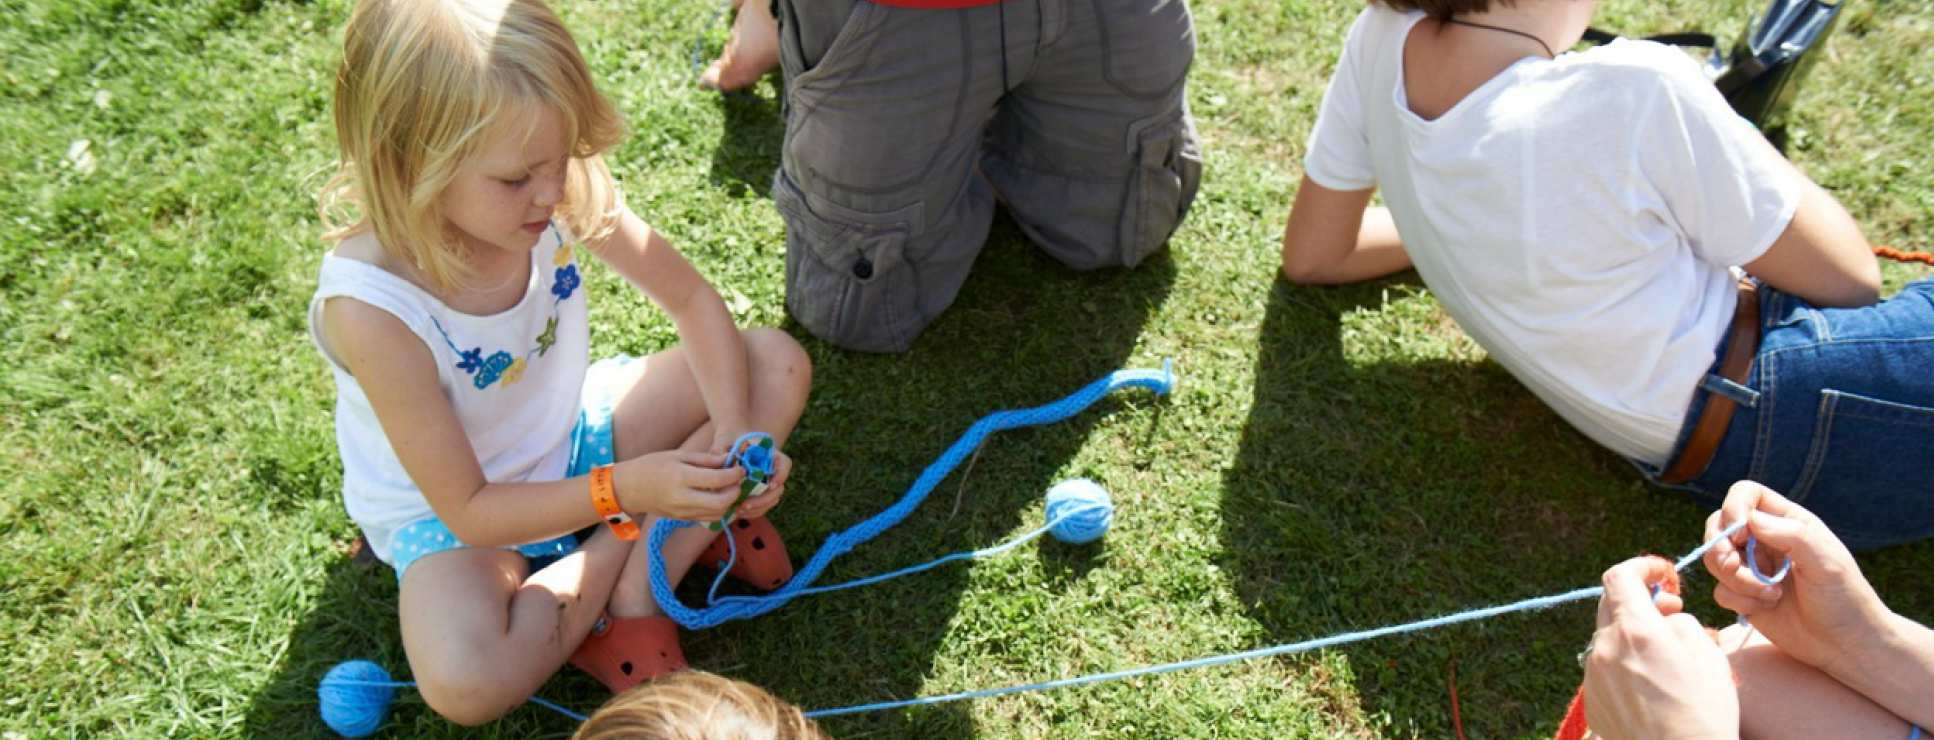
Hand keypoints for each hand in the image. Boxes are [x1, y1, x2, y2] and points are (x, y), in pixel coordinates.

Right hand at [614, 450, 745, 521]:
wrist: (627, 489)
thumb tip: (729, 460)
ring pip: (717, 514)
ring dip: (730, 503)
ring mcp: (683, 512)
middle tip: (738, 481)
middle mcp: (683, 498)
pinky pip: (708, 518)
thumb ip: (705, 460)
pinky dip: (719, 509)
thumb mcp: (678, 455)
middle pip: (721, 502)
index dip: (734, 475)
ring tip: (731, 488)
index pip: (717, 480)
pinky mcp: (682, 519)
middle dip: (735, 492)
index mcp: (681, 477)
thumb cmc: (651, 466)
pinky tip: (720, 497)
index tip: (740, 469)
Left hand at [710, 431, 791, 520]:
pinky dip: (753, 511)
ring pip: (772, 499)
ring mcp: (766, 481)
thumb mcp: (724, 440)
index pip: (785, 464)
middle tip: (745, 504)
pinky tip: (737, 511)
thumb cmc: (728, 436)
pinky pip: (762, 505)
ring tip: (739, 510)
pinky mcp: (758, 492)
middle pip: (779, 488)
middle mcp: (772, 469)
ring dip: (758, 508)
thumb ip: (722, 451)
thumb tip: (726, 465)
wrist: (728, 439)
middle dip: (764, 499)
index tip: (771, 484)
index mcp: (769, 453)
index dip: (781, 475)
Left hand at [1583, 556, 1737, 739]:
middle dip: (1640, 600)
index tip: (1664, 574)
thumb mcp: (1707, 652)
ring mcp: (1593, 675)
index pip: (1619, 576)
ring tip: (1665, 656)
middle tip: (1670, 611)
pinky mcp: (1593, 700)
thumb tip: (1663, 615)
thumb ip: (1678, 620)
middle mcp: (1604, 648)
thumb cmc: (1703, 709)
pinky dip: (1624, 664)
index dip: (1643, 567)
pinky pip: (1605, 668)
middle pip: (1611, 604)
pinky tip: (1651, 684)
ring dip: (1632, 635)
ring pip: (1609, 638)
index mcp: (1634, 630)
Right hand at [1701, 480, 1890, 675]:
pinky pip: (1720, 590)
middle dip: (1721, 548)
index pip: (1746, 494)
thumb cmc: (1844, 599)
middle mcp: (1764, 540)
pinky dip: (1738, 600)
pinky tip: (1765, 608)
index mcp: (1787, 522)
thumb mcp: (1826, 563)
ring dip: (1736, 580)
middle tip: (1736, 567)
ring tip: (1769, 595)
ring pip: (1715, 560)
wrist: (1844, 644)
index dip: (1734, 507)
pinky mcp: (1743, 596)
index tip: (1740, 535)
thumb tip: (1750, 520)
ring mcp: (1752, 568)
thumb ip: (1792, 535)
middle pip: (1718, 525)